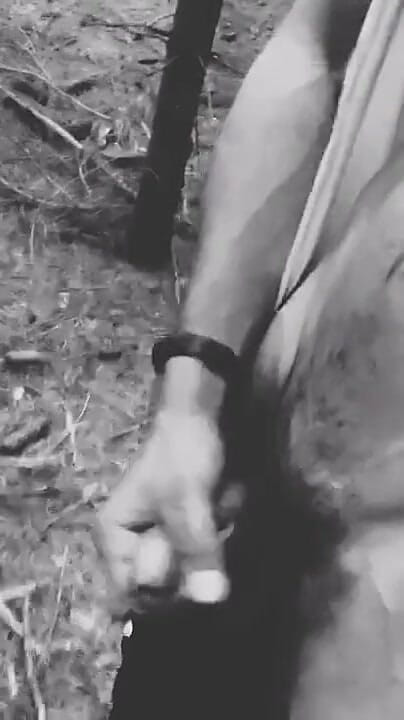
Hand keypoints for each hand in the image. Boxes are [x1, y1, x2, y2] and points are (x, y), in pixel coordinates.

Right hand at [94, 408, 238, 616]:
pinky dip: (217, 537)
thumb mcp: (188, 500)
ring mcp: (158, 542)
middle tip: (207, 527)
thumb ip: (195, 547)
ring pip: (188, 575)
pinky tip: (222, 510)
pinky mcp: (182, 535)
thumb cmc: (182, 454)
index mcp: (114, 538)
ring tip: (217, 512)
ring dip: (211, 548)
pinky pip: (202, 558)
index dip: (165, 590)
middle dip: (193, 562)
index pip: (132, 593)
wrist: (199, 420)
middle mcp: (130, 546)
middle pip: (163, 589)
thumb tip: (209, 599)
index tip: (192, 567)